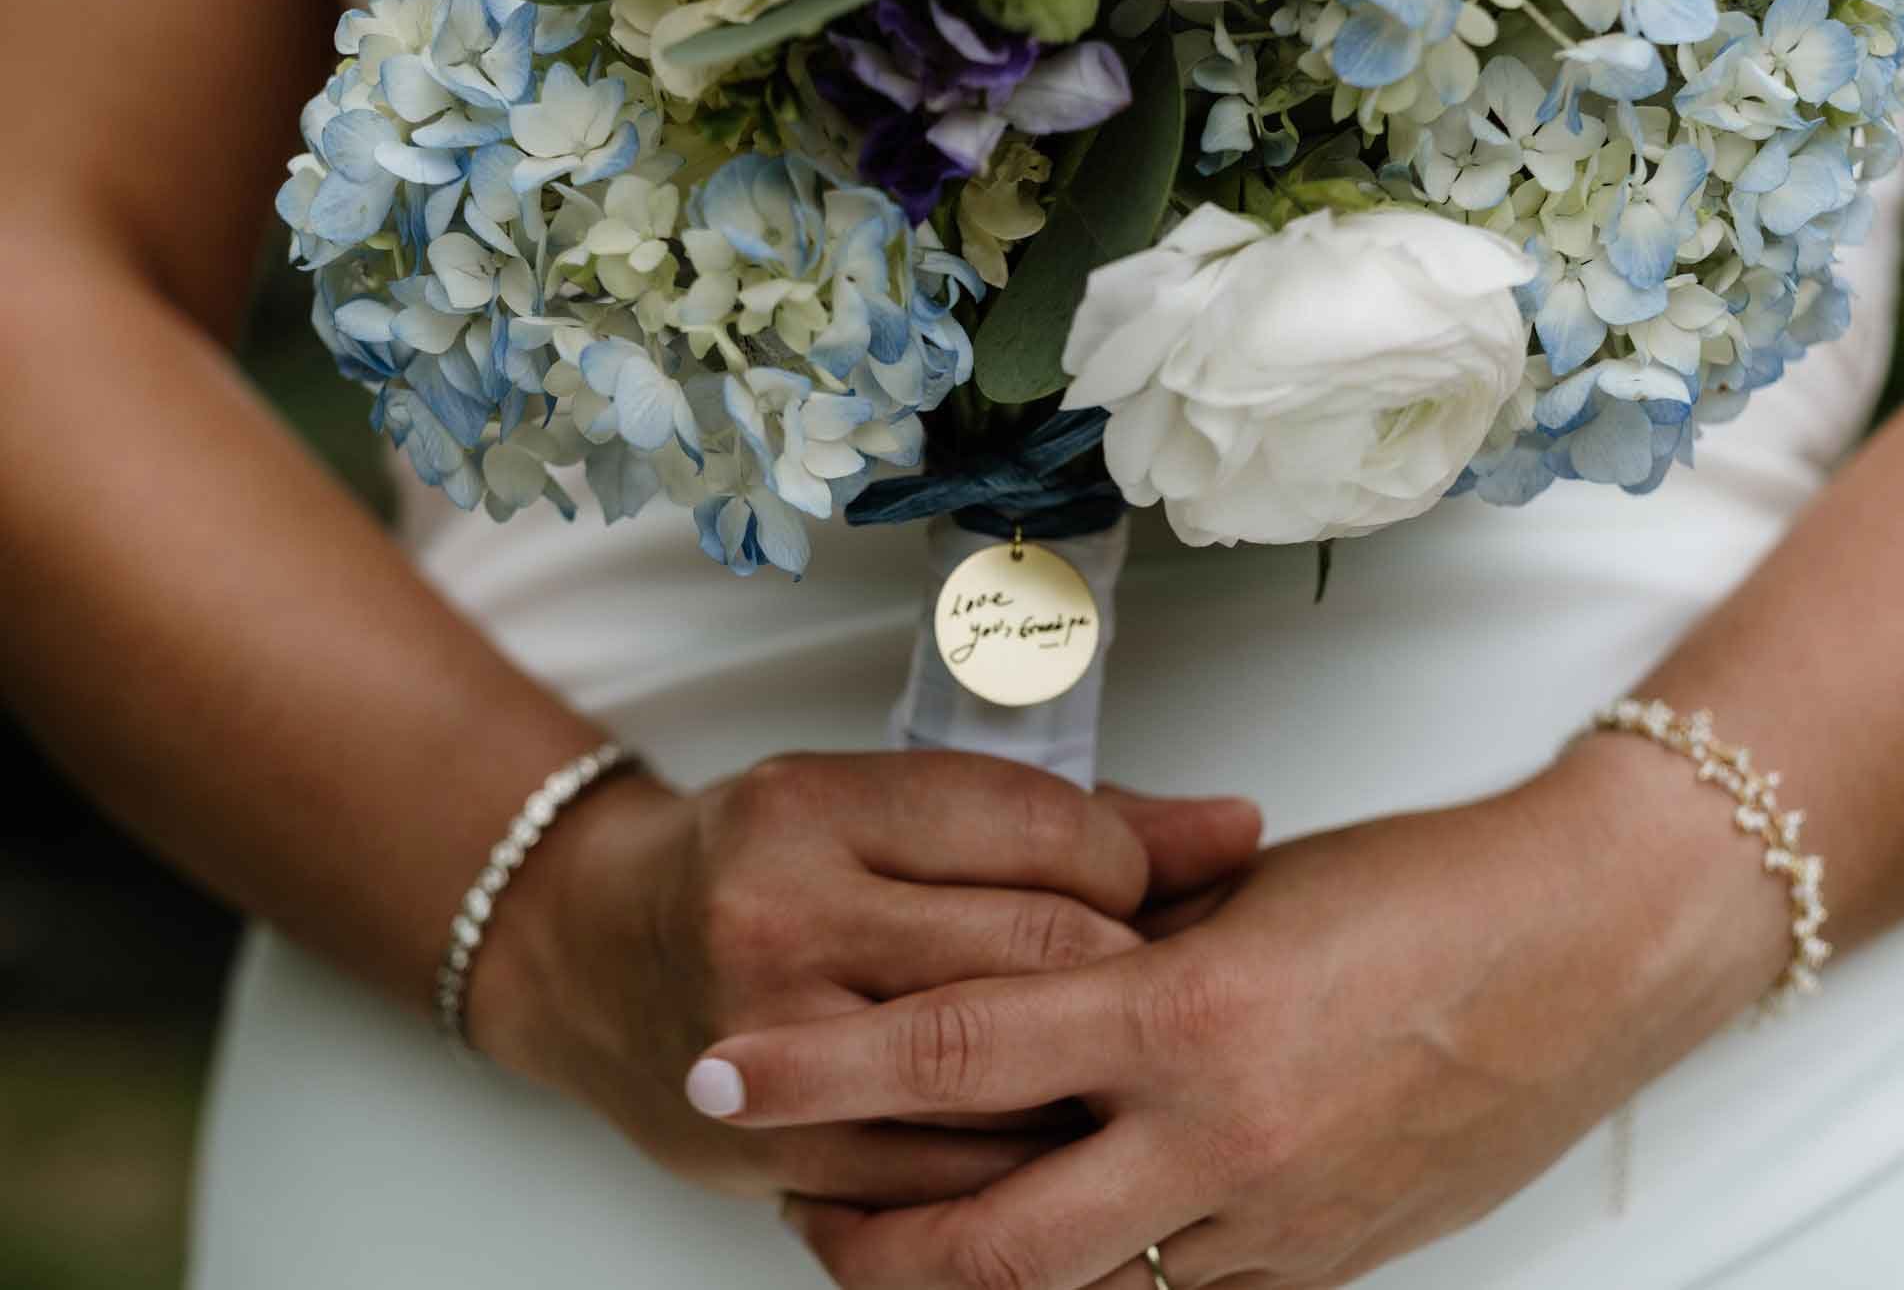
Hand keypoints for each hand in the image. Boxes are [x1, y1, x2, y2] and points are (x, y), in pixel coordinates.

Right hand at [468, 750, 1261, 1209]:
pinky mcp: (779, 1152)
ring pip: (1010, 1083)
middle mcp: (783, 921)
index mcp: (815, 809)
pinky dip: (1029, 1162)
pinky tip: (1059, 1136)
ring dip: (1097, 1081)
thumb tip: (1238, 829)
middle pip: (1039, 955)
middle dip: (1133, 975)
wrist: (592, 956)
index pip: (1044, 831)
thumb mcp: (882, 798)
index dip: (1133, 862)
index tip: (1138, 884)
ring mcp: (776, 1049)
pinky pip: (951, 1178)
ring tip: (1130, 1065)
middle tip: (1154, 982)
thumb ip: (1060, 816)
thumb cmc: (758, 859)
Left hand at [687, 742, 1788, 1287]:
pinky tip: (1054, 1249)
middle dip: (865, 1240)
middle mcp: (1216, 1140)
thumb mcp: (1245, 892)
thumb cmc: (1425, 893)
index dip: (818, 1072)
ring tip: (900, 1239)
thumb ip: (1122, 941)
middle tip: (798, 1205)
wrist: (1591, 951)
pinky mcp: (1322, 1267)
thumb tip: (1025, 962)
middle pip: (984, 1244)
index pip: (952, 1053)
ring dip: (965, 1282)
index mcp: (1185, 1014)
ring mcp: (1272, 1224)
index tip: (727, 1078)